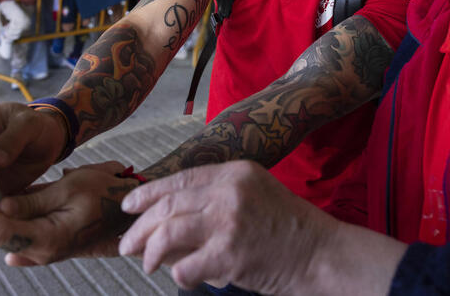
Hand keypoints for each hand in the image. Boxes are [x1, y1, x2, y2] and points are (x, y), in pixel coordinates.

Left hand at [0, 161, 137, 265]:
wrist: (125, 208)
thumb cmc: (104, 192)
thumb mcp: (70, 187)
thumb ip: (33, 200)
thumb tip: (0, 205)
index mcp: (49, 239)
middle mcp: (41, 251)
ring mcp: (41, 250)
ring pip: (0, 235)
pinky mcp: (41, 242)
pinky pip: (12, 234)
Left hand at [118, 161, 337, 292]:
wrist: (322, 253)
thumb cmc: (289, 229)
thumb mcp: (255, 196)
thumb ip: (217, 200)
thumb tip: (166, 219)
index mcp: (235, 172)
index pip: (180, 179)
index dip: (148, 194)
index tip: (128, 206)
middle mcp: (230, 191)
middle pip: (168, 206)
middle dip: (139, 228)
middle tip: (126, 246)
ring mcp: (230, 221)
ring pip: (168, 233)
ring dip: (151, 253)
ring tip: (147, 265)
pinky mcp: (230, 253)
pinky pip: (185, 267)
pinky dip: (178, 275)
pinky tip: (182, 277)